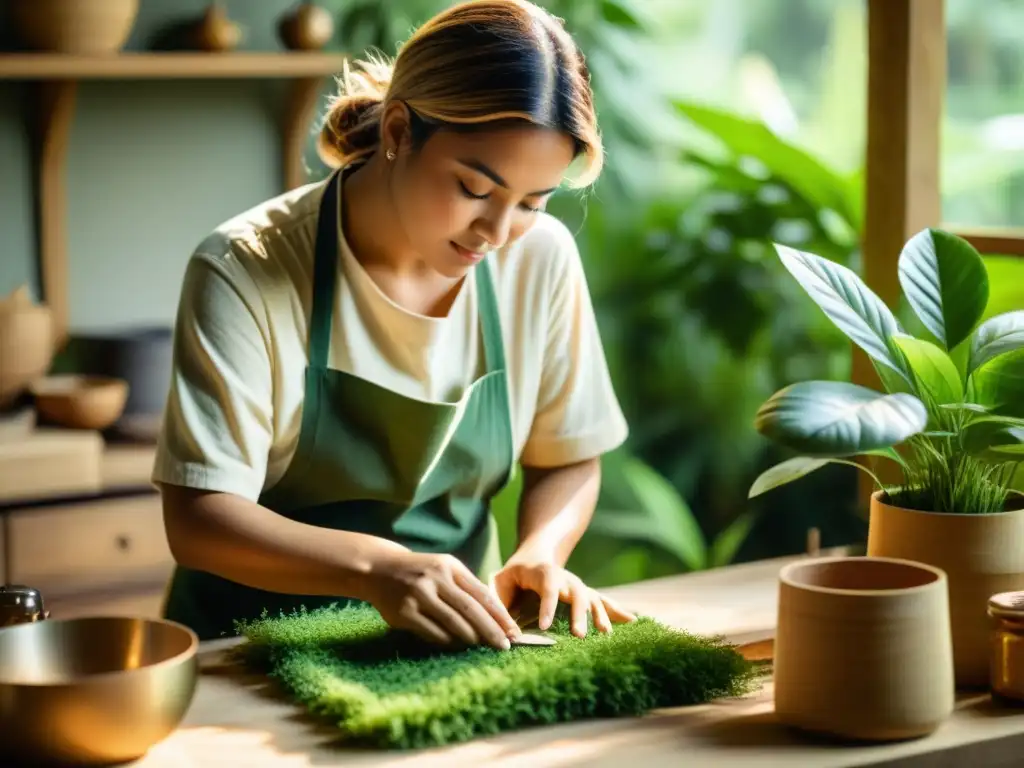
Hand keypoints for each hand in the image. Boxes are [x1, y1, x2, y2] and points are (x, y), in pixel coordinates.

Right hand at [362, 551, 520, 650]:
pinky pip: (433, 633)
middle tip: (505, 647)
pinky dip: (448, 642)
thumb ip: (467, 587)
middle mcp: (435, 578)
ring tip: (482, 647)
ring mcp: (418, 595)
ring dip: (471, 639)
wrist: (379, 568)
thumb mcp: (444, 568)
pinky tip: (457, 646)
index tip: (514, 632)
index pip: (482, 594)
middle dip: (491, 631)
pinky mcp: (404, 613)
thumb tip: (497, 617)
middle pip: (471, 610)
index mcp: (450, 566)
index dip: (500, 615)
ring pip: (453, 623)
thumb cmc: (421, 572)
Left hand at [492, 556, 635, 637]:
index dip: (548, 606)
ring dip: (600, 615)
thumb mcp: (501, 581)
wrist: (537, 554)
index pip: (548, 588)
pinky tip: (634, 622)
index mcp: (543, 573)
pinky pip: (604, 602)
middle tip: (579, 635)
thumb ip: (500, 602)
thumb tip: (507, 633)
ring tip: (605, 634)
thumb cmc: (515, 573)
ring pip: (593, 598)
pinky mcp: (587, 594)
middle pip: (576, 593)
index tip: (546, 627)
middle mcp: (566, 578)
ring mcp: (579, 586)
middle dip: (579, 614)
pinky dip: (618, 611)